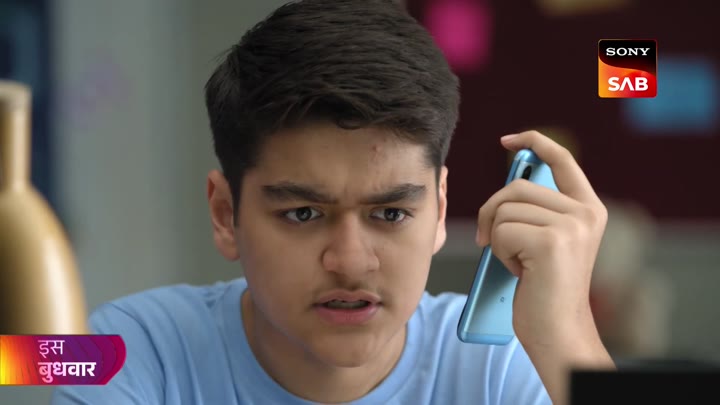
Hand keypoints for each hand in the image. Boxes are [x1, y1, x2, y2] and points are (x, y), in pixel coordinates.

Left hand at [475, 130, 607, 349]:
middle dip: (491, 213)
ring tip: (517, 262)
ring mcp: (571, 226)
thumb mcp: (546, 241)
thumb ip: (537, 210)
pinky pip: (500, 231)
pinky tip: (519, 272)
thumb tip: (511, 182)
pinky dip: (498, 252)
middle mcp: (586, 213)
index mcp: (590, 209)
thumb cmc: (543, 290)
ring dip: (497, 238)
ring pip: (504, 209)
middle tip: (489, 240)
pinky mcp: (551, 242)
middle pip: (516, 188)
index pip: (562, 159)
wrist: (557, 332)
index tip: (509, 140)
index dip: (534, 142)